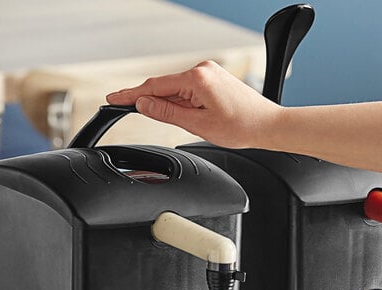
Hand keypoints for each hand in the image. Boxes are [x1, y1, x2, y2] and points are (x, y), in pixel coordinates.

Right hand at [106, 60, 381, 180]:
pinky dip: (177, 101)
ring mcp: (209, 73)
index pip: (154, 86)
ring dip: (164, 102)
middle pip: (163, 85)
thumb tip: (144, 104)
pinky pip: (187, 89)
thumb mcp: (197, 124)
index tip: (113, 98)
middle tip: (121, 106)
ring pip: (175, 89)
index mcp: (197, 78)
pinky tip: (174, 112)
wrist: (268, 125)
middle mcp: (203, 70)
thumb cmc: (241, 127)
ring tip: (159, 119)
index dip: (131, 94)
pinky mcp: (214, 80)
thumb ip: (167, 112)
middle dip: (145, 98)